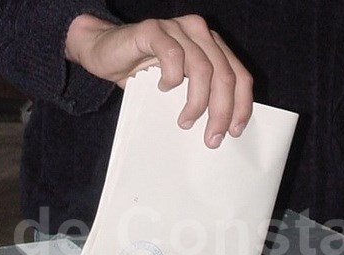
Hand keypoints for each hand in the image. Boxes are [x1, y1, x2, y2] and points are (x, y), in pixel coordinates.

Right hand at [65, 14, 252, 148]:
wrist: (102, 51)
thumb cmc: (140, 72)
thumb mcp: (177, 87)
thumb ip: (198, 95)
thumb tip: (218, 129)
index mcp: (212, 46)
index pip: (239, 75)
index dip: (241, 104)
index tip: (235, 131)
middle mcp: (199, 33)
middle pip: (224, 74)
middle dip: (221, 110)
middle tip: (212, 137)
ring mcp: (177, 29)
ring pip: (202, 68)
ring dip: (197, 101)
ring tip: (185, 122)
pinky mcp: (153, 29)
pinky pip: (171, 54)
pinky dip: (171, 77)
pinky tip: (163, 89)